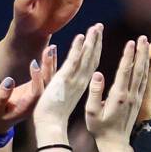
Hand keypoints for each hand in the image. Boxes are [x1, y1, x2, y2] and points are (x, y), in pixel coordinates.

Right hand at [0, 42, 54, 132]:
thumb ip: (1, 95)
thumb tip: (9, 81)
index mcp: (27, 106)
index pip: (37, 90)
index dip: (37, 77)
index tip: (34, 63)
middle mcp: (36, 101)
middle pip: (46, 83)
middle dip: (48, 66)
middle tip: (50, 50)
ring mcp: (36, 96)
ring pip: (48, 79)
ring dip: (50, 64)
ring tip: (52, 48)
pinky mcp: (33, 90)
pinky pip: (44, 77)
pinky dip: (47, 66)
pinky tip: (49, 53)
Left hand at [33, 23, 102, 139]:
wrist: (50, 125)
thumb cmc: (54, 114)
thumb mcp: (61, 93)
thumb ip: (64, 81)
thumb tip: (66, 74)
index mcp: (81, 84)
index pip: (91, 63)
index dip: (95, 49)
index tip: (98, 37)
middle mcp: (81, 81)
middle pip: (92, 57)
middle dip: (97, 41)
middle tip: (100, 26)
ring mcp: (74, 80)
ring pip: (86, 57)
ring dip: (91, 41)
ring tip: (96, 27)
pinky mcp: (64, 80)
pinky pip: (73, 62)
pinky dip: (78, 49)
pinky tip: (81, 37)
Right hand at [86, 37, 150, 151]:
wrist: (115, 145)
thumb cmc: (100, 130)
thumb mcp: (92, 113)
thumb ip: (95, 92)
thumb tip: (97, 74)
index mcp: (119, 96)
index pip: (125, 71)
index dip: (128, 56)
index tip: (131, 42)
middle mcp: (131, 95)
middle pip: (138, 69)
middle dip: (141, 52)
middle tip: (143, 37)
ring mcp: (136, 98)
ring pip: (144, 74)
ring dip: (146, 57)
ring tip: (147, 43)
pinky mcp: (138, 101)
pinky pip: (144, 81)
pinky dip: (146, 68)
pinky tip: (146, 61)